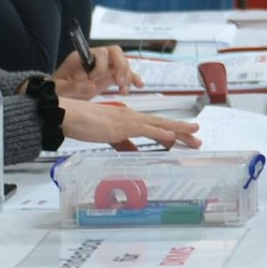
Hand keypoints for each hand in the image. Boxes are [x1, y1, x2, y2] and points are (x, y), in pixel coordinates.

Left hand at [52, 45, 143, 97]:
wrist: (58, 96)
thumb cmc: (56, 90)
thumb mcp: (60, 89)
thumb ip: (73, 87)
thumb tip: (92, 86)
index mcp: (82, 58)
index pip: (100, 52)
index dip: (102, 65)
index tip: (94, 80)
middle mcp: (95, 60)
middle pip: (115, 53)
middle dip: (121, 67)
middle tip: (120, 82)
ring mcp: (103, 67)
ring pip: (122, 63)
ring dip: (127, 76)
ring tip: (124, 91)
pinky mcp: (109, 77)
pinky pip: (124, 74)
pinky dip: (132, 79)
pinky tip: (138, 86)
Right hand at [58, 97, 200, 149]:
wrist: (68, 115)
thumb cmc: (84, 124)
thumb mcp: (109, 136)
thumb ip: (124, 143)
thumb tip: (136, 152)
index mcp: (129, 118)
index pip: (156, 126)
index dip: (173, 132)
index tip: (187, 138)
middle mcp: (132, 116)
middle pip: (162, 124)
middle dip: (181, 132)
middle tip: (198, 140)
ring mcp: (127, 120)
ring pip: (158, 125)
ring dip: (177, 130)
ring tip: (194, 134)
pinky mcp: (121, 125)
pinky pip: (143, 130)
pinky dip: (158, 133)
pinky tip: (171, 136)